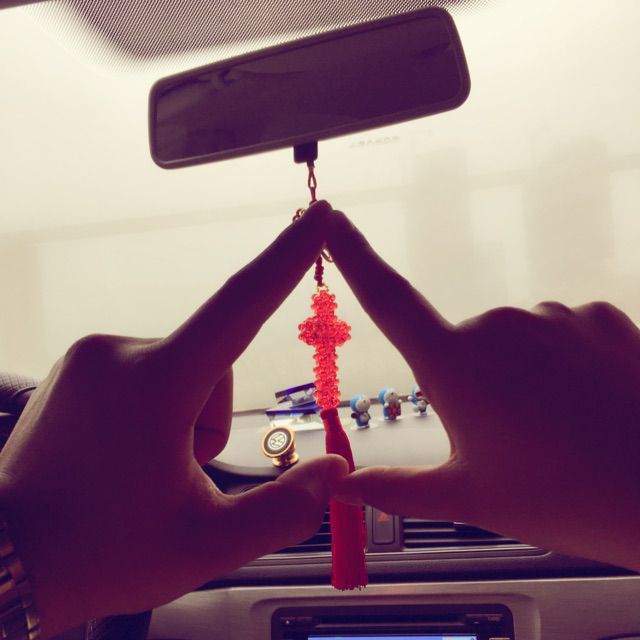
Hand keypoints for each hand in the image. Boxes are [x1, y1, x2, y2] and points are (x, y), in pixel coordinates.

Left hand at [0, 201, 347, 637]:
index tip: (317, 216)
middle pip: (214, 362)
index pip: (241, 305)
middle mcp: (121, 352)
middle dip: (214, 418)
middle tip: (178, 477)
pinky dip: (158, 406)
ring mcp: (93, 355)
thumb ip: (284, 508)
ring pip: (183, 369)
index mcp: (157, 383)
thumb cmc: (101, 554)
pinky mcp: (79, 365)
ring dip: (187, 414)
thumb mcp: (208, 544)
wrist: (3, 562)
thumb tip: (337, 473)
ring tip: (146, 469)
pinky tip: (125, 452)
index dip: (286, 258)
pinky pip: (147, 371)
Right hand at [328, 211, 639, 571]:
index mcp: (453, 363)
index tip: (330, 220)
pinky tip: (589, 403)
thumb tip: (341, 486)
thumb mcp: (468, 499)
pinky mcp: (599, 315)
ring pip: (513, 345)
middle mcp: (497, 324)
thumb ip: (394, 488)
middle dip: (473, 386)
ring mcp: (552, 315)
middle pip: (461, 347)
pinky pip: (561, 335)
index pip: (387, 298)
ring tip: (557, 429)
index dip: (354, 256)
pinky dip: (564, 364)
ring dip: (521, 376)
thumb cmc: (563, 498)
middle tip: (511, 441)